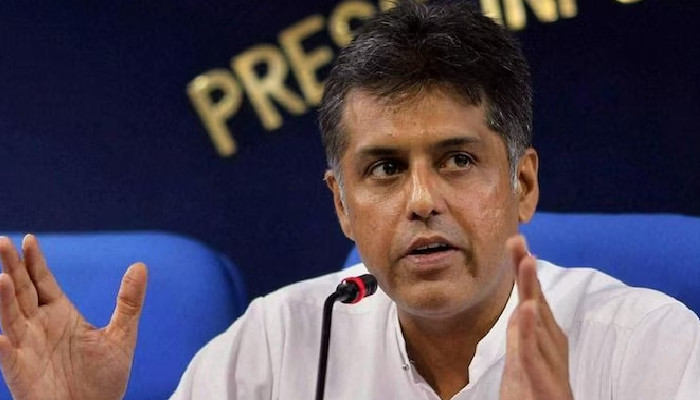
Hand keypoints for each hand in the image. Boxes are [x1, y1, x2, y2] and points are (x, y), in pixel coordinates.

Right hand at [0, 235, 147, 399]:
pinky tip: (0, 336)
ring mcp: (27, 348)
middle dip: (12, 267)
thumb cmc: (104, 379)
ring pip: (11, 317)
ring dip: (4, 299)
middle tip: (4, 242)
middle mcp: (39, 326)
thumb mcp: (122, 335)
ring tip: (2, 278)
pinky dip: (2, 346)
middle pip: (21, 291)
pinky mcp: (22, 373)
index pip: (42, 281)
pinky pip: (8, 357)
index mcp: (60, 314)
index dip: (34, 261)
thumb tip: (141, 266)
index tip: (30, 240)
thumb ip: (129, 302)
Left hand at [500, 235, 572, 399]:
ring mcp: (549, 360)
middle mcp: (552, 343)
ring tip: (525, 260)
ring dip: (531, 288)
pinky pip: (532, 351)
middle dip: (526, 269)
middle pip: (536, 299)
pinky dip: (529, 330)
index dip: (524, 269)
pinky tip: (526, 308)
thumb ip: (524, 332)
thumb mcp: (525, 357)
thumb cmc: (537, 391)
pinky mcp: (542, 379)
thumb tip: (524, 304)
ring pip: (537, 319)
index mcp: (547, 336)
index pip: (533, 295)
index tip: (515, 241)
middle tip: (516, 239)